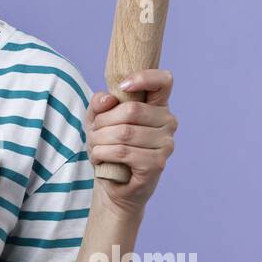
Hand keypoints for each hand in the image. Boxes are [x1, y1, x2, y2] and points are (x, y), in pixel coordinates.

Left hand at [84, 68, 176, 216]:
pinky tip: (100, 158)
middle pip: (130, 110)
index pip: (163, 81)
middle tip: (93, 133)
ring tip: (95, 147)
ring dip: (99, 140)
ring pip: (124, 132)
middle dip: (103, 122)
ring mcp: (166, 144)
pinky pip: (123, 152)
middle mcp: (168, 122)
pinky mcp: (157, 164)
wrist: (112, 183)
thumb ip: (99, 103)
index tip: (122, 87)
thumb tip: (108, 99)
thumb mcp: (97, 120)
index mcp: (157, 106)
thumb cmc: (109, 146)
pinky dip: (103, 154)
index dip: (144, 78)